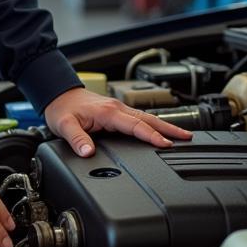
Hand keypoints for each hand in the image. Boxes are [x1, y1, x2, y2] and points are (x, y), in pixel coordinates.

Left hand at [45, 87, 192, 156]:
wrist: (58, 94)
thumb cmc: (62, 109)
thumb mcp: (65, 125)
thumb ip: (76, 139)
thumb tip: (87, 152)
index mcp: (108, 112)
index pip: (135, 125)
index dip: (152, 136)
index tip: (166, 144)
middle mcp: (117, 109)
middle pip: (148, 119)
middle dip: (169, 128)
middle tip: (188, 138)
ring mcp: (118, 109)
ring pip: (146, 117)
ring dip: (165, 125)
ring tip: (183, 135)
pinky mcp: (117, 112)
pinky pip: (140, 118)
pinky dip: (154, 124)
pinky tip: (161, 131)